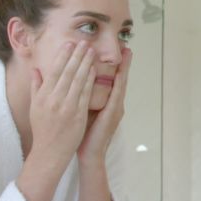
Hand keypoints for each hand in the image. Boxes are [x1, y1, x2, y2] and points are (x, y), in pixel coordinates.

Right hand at [28, 40, 94, 164]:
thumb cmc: (42, 128)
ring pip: (78, 80)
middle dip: (77, 55)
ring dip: (85, 64)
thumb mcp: (34, 106)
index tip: (69, 44)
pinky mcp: (78, 114)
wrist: (50, 151)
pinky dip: (90, 80)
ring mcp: (67, 107)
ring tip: (91, 51)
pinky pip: (85, 93)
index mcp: (42, 96)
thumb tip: (35, 69)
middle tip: (84, 42)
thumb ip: (36, 86)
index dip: (63, 56)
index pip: (54, 71)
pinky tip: (94, 70)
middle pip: (67, 72)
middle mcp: (54, 99)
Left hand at [78, 47, 131, 165]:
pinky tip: (120, 74)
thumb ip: (81, 96)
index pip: (111, 79)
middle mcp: (114, 104)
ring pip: (121, 84)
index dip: (114, 65)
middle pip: (120, 79)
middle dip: (123, 62)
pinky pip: (116, 96)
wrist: (88, 154)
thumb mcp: (82, 110)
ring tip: (128, 54)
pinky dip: (119, 84)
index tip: (115, 50)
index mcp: (107, 102)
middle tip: (126, 46)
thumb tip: (73, 81)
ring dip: (125, 69)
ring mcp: (115, 109)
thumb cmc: (83, 134)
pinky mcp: (112, 115)